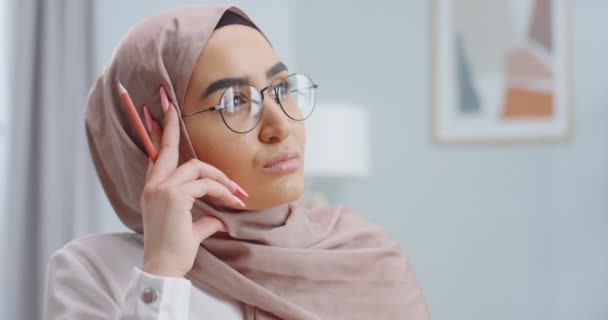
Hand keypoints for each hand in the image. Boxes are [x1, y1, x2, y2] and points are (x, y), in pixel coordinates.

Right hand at [139, 86, 246, 277]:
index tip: (158, 113)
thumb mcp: (190, 228)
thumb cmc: (173, 251)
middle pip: (167, 148)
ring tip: (237, 194)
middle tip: (170, 103)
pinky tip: (233, 203)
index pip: (157, 155)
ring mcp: (162, 189)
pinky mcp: (175, 196)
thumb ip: (204, 219)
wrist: (164, 269)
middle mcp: (154, 185)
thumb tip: (221, 220)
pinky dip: (222, 191)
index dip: (159, 134)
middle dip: (170, 124)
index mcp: (153, 189)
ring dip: (221, 178)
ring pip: (197, 167)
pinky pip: (206, 184)